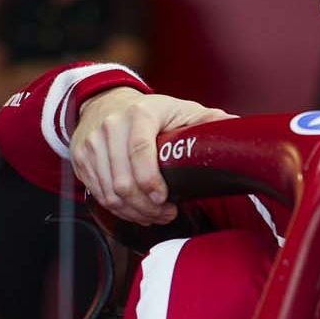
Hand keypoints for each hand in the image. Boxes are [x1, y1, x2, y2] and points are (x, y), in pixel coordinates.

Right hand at [71, 88, 234, 225]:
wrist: (105, 103)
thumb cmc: (150, 111)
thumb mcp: (180, 109)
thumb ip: (208, 120)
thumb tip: (238, 127)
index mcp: (139, 113)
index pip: (140, 150)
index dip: (150, 180)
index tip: (164, 198)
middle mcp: (111, 126)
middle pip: (124, 180)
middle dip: (147, 206)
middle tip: (166, 213)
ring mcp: (92, 143)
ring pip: (110, 193)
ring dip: (134, 212)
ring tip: (154, 215)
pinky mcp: (81, 159)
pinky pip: (99, 195)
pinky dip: (118, 210)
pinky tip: (136, 211)